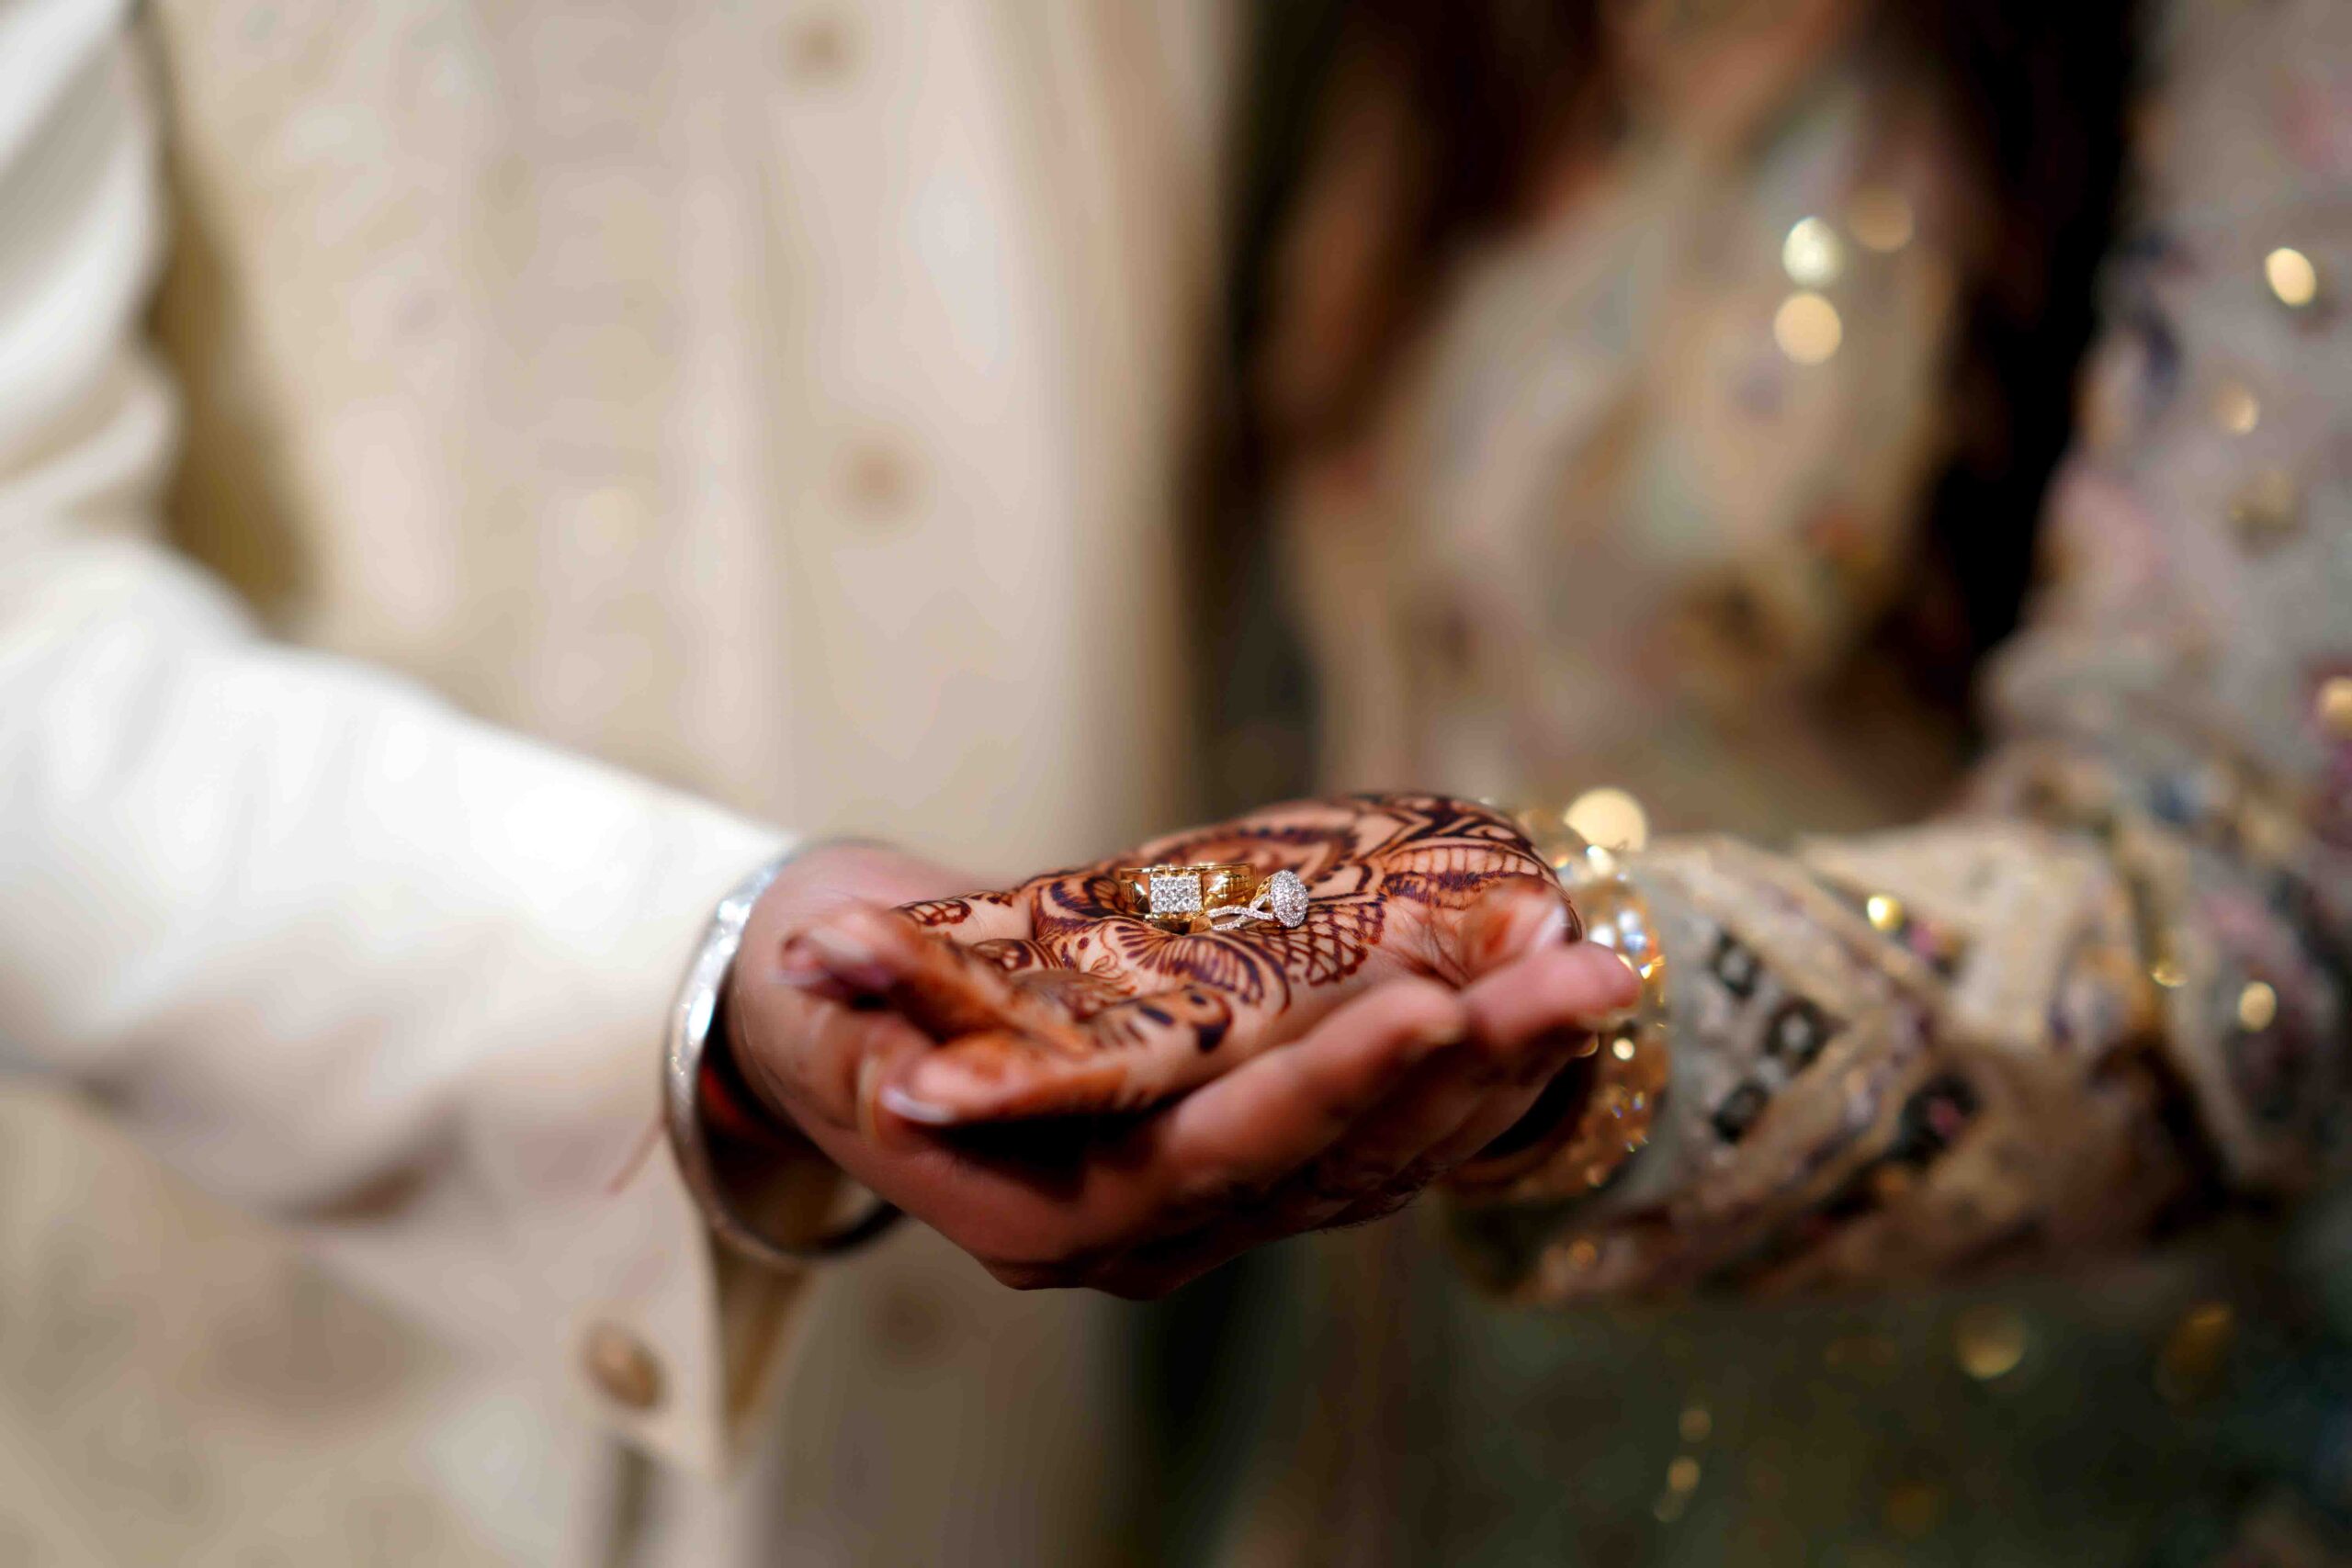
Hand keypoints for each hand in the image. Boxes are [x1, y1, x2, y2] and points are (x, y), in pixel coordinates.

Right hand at [723, 796, 1638, 1296]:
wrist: (835, 1040)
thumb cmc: (831, 995)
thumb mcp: (831, 982)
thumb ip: (863, 983)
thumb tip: (829, 950)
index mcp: (1037, 1209)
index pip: (1204, 1160)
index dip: (1319, 1091)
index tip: (1429, 1004)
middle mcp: (1131, 1240)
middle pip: (1326, 1166)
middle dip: (1466, 1070)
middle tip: (1583, 971)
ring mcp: (1190, 1220)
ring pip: (1368, 1165)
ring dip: (1492, 1076)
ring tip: (1594, 978)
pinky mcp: (1228, 1177)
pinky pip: (1362, 1155)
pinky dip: (1455, 1095)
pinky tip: (1536, 1029)